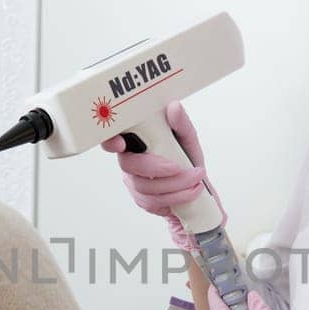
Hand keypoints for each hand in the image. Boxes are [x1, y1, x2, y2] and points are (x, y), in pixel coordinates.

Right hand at [100, 100, 225, 252]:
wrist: (198, 188)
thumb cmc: (187, 159)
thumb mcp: (188, 139)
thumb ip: (181, 124)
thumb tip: (174, 107)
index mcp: (136, 141)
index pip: (112, 138)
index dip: (110, 141)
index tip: (121, 144)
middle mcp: (130, 161)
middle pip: (130, 166)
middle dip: (156, 168)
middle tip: (179, 167)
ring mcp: (134, 182)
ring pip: (144, 187)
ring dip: (175, 185)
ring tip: (196, 179)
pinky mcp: (143, 200)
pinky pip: (152, 202)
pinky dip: (176, 197)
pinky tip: (191, 192)